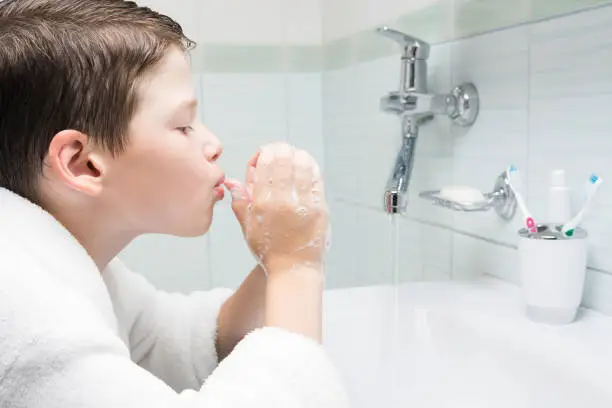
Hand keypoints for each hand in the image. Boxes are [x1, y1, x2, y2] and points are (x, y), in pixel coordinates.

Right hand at [225, 142, 328, 273]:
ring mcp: (304, 204)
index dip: (266, 153)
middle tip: (281, 149)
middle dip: (281, 150)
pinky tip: (307, 165)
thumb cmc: (268, 249)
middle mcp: (283, 201)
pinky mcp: (320, 208)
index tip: (266, 151)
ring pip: (302, 166)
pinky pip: (316, 179)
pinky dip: (311, 168)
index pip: (265, 165)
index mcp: (262, 204)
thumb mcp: (247, 226)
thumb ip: (239, 201)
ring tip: (294, 155)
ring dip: (297, 155)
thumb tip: (230, 181)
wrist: (293, 269)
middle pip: (284, 161)